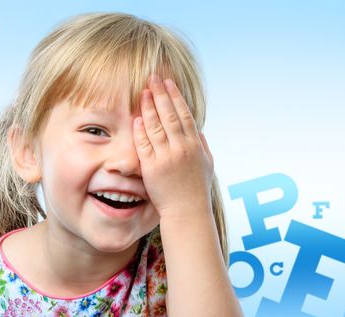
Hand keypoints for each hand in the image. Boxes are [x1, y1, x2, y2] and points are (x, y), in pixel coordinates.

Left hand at [133, 74, 214, 218]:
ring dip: (149, 107)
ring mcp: (166, 157)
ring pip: (156, 126)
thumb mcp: (207, 165)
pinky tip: (137, 117)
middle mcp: (181, 148)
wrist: (187, 212)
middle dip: (161, 94)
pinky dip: (140, 130)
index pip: (184, 114)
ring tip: (144, 91)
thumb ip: (203, 146)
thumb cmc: (197, 189)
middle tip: (154, 77)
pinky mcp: (152, 168)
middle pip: (170, 115)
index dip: (176, 97)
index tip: (169, 82)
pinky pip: (145, 145)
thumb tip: (198, 131)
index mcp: (195, 145)